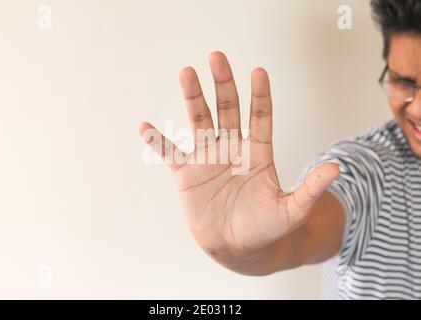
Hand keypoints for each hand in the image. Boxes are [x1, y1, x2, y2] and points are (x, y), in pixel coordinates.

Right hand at [139, 51, 338, 261]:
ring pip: (199, 121)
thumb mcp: (291, 211)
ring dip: (192, 98)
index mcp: (257, 153)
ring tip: (186, 72)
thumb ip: (310, 190)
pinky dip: (157, 142)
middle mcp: (232, 149)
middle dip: (223, 83)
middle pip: (227, 109)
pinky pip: (169, 154)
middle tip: (217, 57)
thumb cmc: (266, 229)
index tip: (259, 72)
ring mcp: (207, 160)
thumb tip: (337, 169)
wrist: (238, 248)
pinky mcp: (186, 175)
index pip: (260, 116)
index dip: (260, 95)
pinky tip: (145, 126)